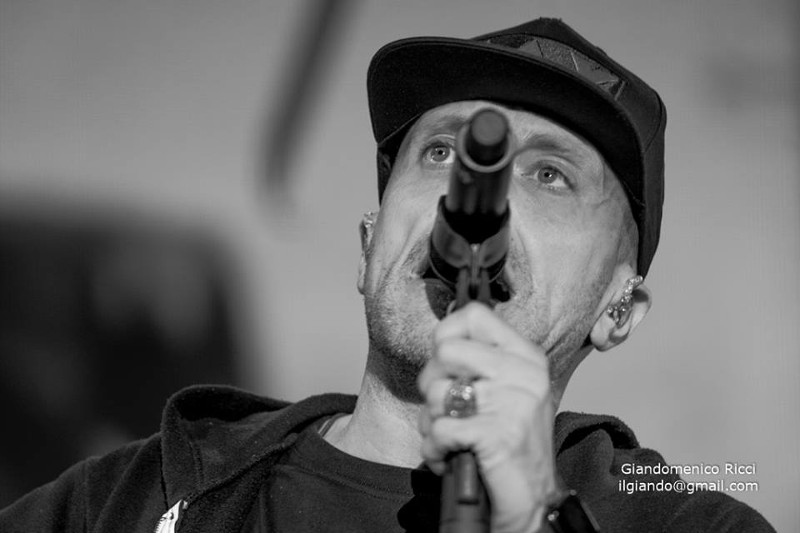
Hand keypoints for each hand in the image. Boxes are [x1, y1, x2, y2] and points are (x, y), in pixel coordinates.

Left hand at [418, 302, 556, 532]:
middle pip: (445, 350)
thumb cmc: (509, 444)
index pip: (475, 315)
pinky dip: (435, 451)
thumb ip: (478, 361)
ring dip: (432, 422)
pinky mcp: (498, 435)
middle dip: (432, 383)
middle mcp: (524, 374)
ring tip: (452, 437)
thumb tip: (441, 334)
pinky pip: (439, 429)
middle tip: (447, 408)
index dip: (445, 333)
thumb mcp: (505, 391)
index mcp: (526, 357)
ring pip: (436, 392)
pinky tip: (450, 458)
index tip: (444, 359)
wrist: (532, 501)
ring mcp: (514, 403)